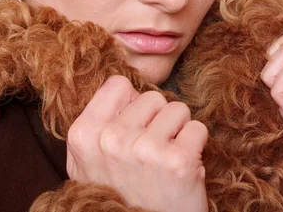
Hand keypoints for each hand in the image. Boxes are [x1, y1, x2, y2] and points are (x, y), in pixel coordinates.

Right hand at [66, 76, 208, 211]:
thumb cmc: (120, 198)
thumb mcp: (88, 166)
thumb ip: (95, 126)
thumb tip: (119, 89)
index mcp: (84, 135)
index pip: (118, 84)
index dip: (131, 103)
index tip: (134, 126)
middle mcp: (112, 139)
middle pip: (152, 96)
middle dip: (158, 119)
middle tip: (152, 152)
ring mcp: (145, 150)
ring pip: (178, 109)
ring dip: (179, 132)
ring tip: (167, 160)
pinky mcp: (178, 162)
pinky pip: (198, 128)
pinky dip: (196, 146)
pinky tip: (182, 168)